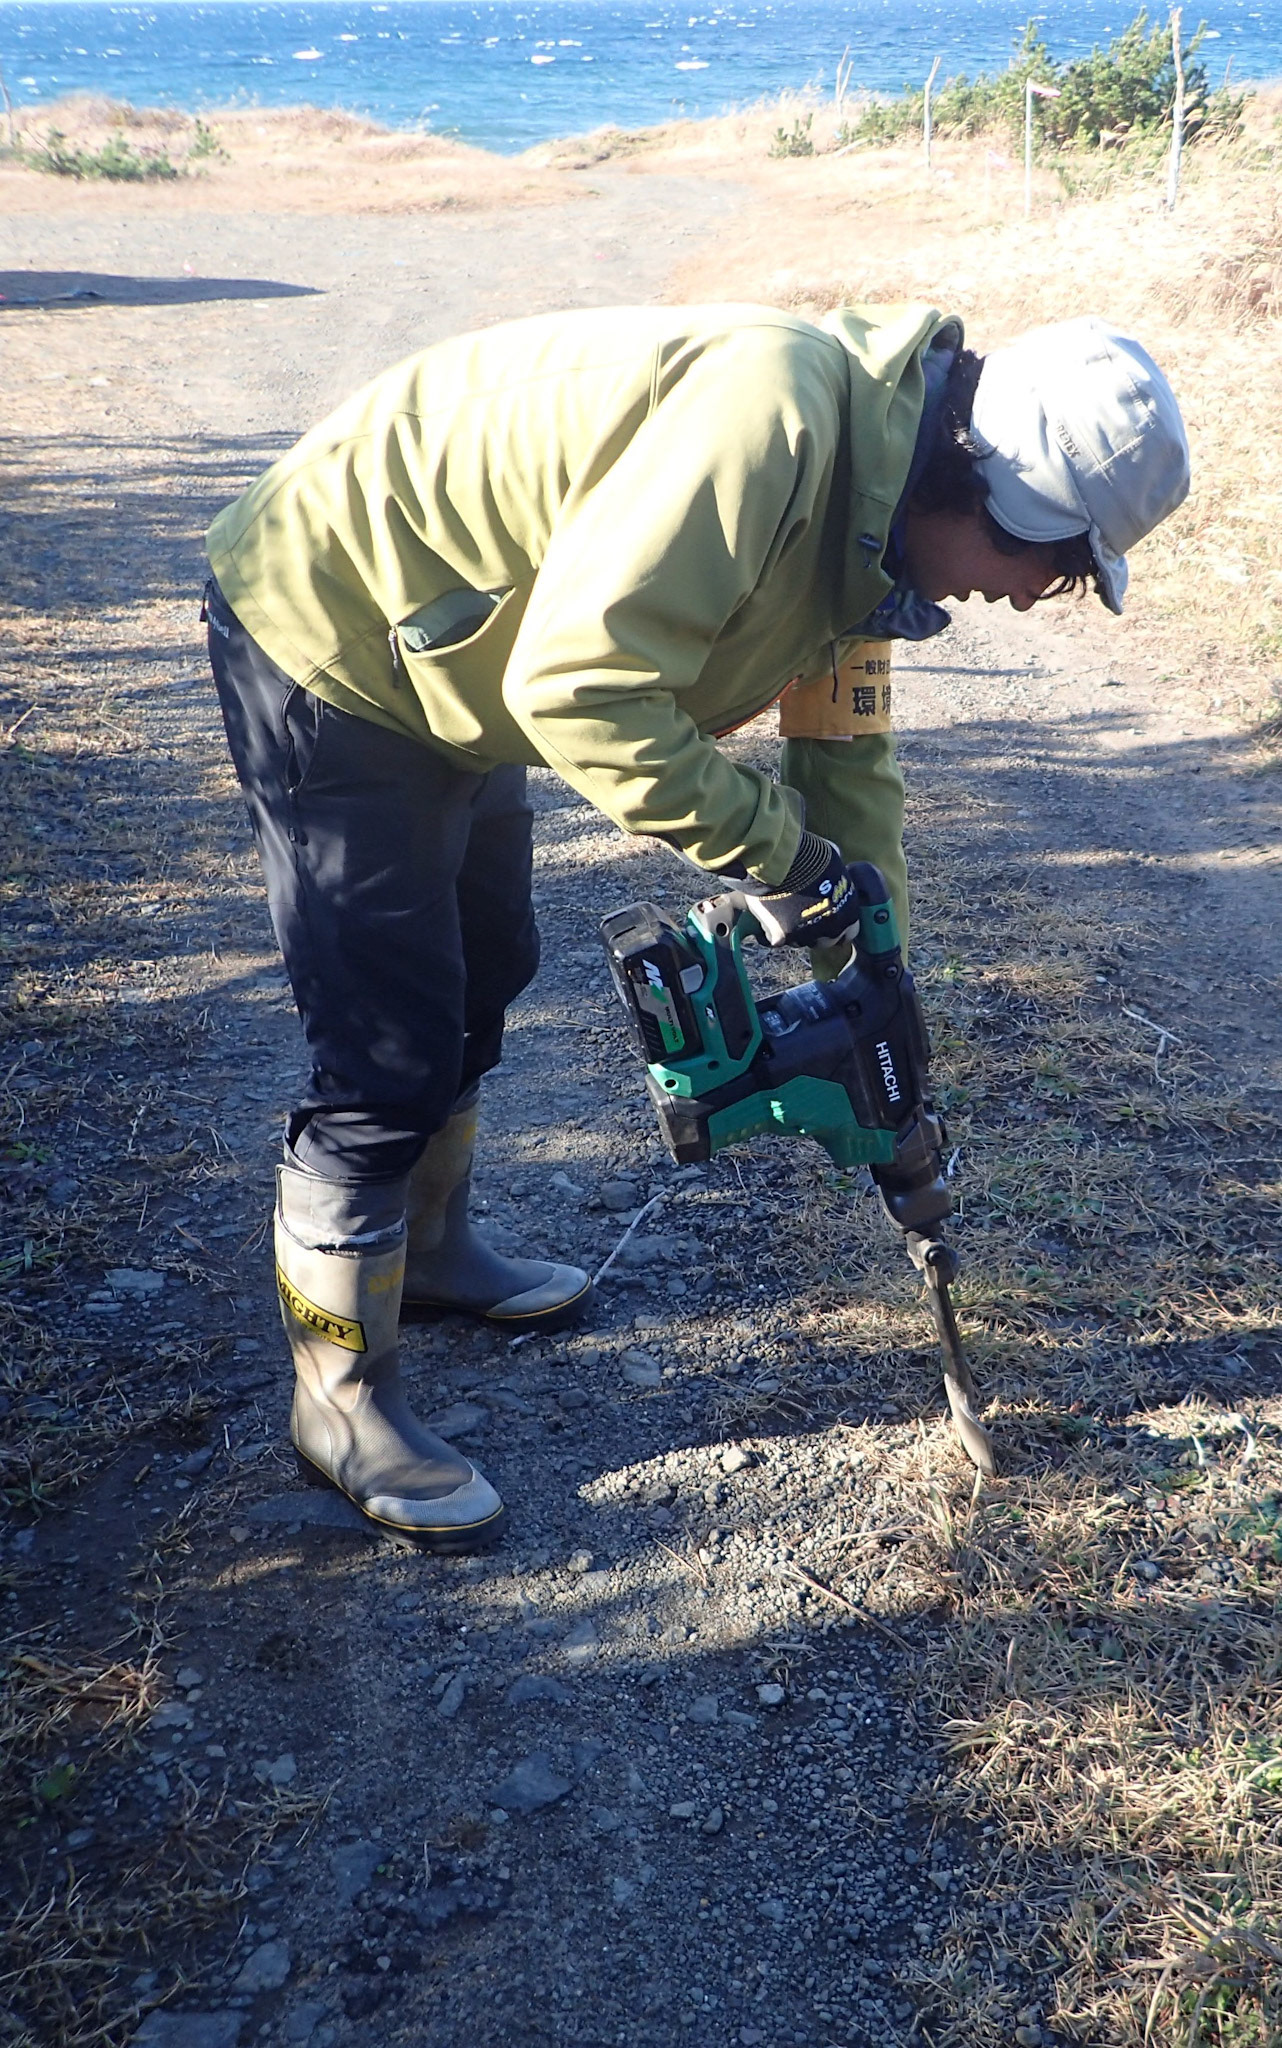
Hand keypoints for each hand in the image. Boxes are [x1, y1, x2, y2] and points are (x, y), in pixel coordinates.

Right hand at [746, 833, 860, 947]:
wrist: (776, 858)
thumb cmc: (806, 854)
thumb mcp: (833, 861)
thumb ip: (836, 876)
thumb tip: (833, 874)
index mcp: (848, 910)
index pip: (850, 931)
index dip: (839, 925)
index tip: (829, 920)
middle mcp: (831, 927)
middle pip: (827, 941)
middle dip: (819, 931)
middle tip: (806, 917)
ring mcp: (806, 934)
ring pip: (802, 942)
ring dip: (797, 932)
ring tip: (785, 914)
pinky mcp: (782, 936)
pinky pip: (779, 939)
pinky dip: (774, 931)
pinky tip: (769, 916)